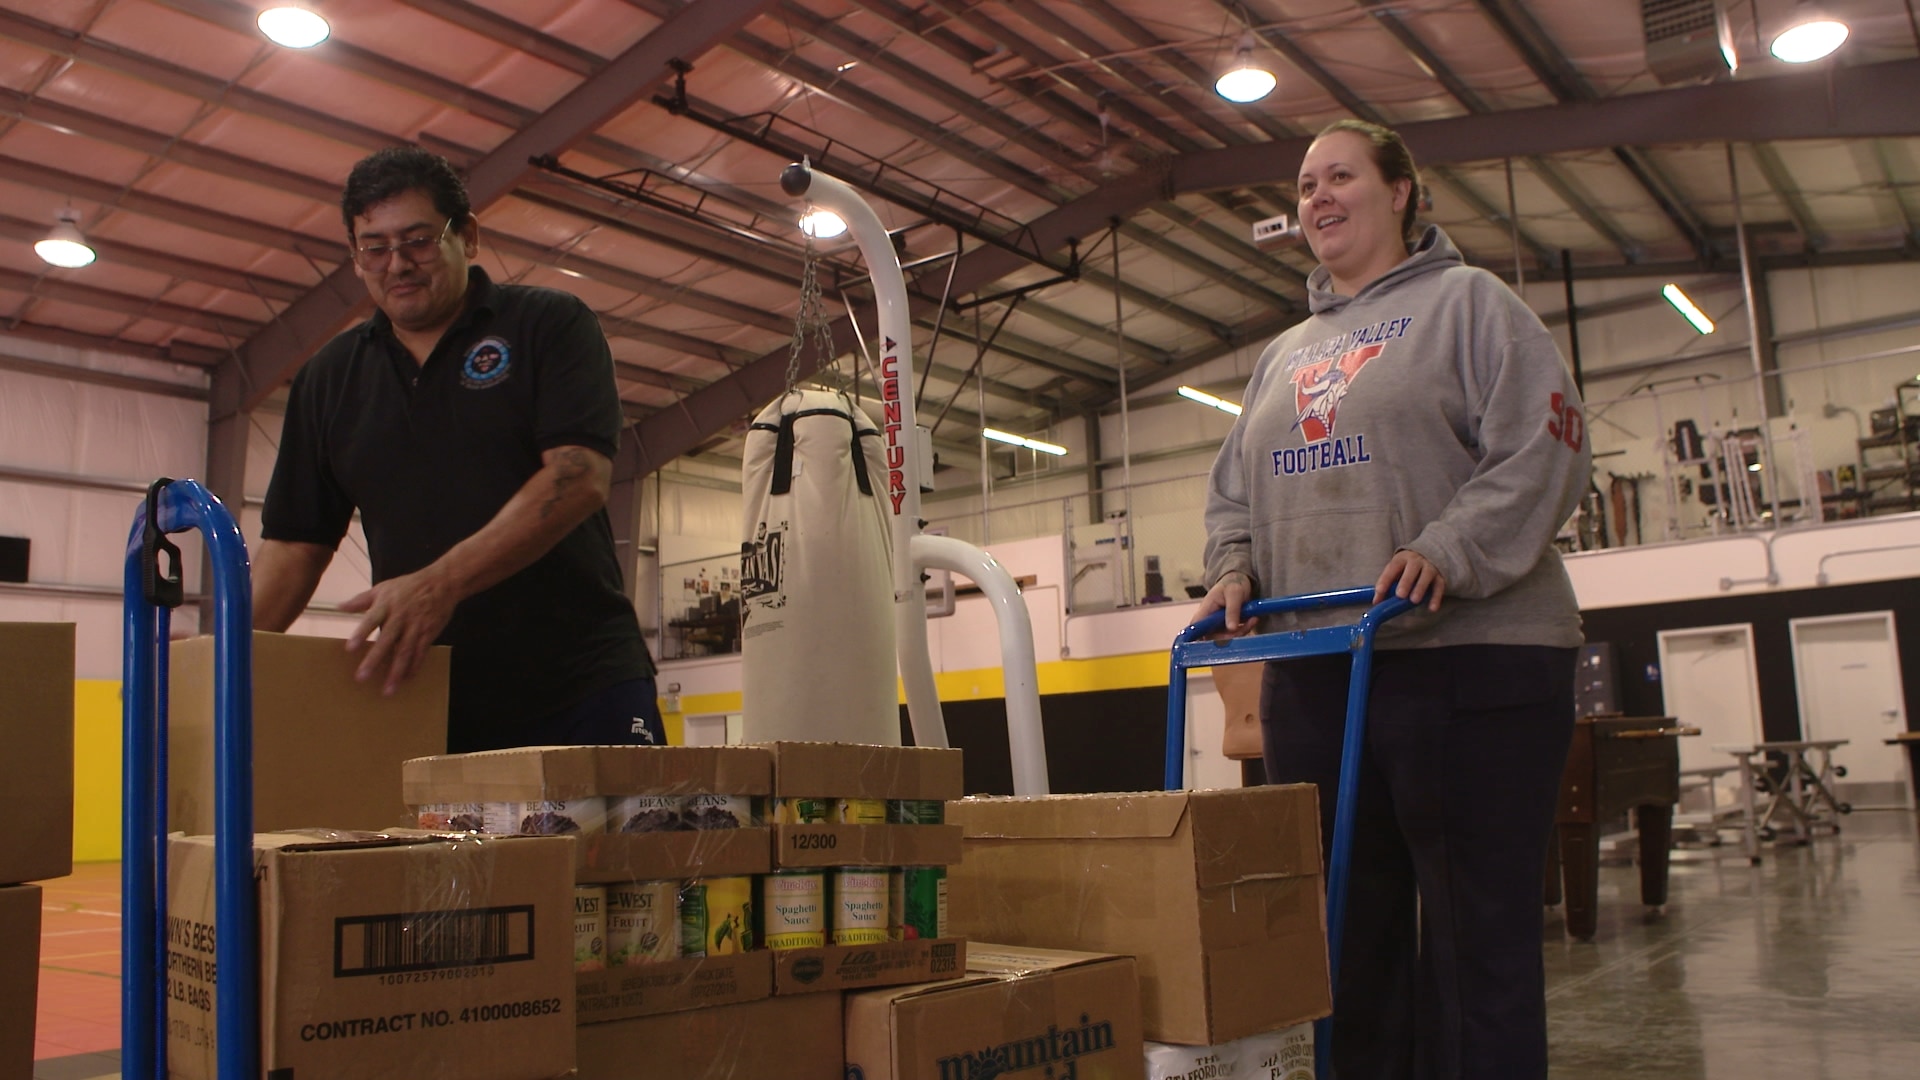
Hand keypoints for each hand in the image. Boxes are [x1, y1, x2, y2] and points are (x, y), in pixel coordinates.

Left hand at [340, 566, 459, 694]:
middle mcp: (401, 617)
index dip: (361, 634)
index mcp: (386, 605)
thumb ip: (360, 600)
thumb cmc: (408, 586)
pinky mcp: (429, 634)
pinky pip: (420, 653)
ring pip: (405, 652)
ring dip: (396, 672)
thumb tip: (339, 607)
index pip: (371, 620)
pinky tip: (406, 679)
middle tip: (361, 678)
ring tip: (387, 690)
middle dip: (374, 660)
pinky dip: (414, 667)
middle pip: (387, 641)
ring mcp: (416, 627)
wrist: (441, 583)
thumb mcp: (382, 588)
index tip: (350, 649)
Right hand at [1196, 571, 1256, 636]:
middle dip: (1230, 636)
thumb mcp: (1234, 593)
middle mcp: (1208, 620)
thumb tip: (1231, 628)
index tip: (1215, 640)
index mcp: (1205, 609)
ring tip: (1252, 619)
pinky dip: (1244, 630)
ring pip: (1225, 638)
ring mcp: (1217, 624)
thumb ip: (1232, 610)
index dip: (1199, 637)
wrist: (1239, 580)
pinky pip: (1234, 634)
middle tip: (1245, 627)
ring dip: (1240, 632)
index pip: (1195, 627)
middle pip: (1212, 638)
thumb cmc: (1233, 583)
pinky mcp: (1226, 627)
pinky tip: (1252, 620)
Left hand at [1374, 549, 1445, 612]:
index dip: (1386, 579)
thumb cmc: (1406, 567)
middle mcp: (1416, 561)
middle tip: (1400, 595)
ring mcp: (1429, 567)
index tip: (1379, 591)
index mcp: (1402, 559)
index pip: (1392, 567)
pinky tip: (1432, 608)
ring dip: (1420, 588)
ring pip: (1426, 576)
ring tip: (1414, 601)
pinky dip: (1436, 597)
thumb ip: (1386, 584)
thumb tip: (1376, 601)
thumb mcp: (1395, 571)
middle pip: (1412, 569)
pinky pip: (1439, 586)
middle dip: (1406, 582)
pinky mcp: (1440, 577)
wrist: (1427, 554)